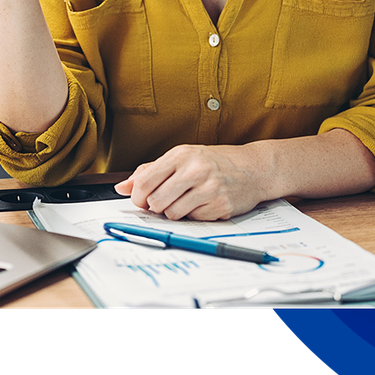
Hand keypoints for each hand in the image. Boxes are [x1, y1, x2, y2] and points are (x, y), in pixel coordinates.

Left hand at [116, 144, 267, 220]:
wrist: (253, 168)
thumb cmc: (215, 162)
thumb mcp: (183, 158)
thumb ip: (150, 171)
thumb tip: (121, 187)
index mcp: (181, 155)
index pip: (145, 181)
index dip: (138, 196)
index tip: (142, 200)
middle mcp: (195, 169)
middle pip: (155, 201)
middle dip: (155, 207)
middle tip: (165, 201)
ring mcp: (209, 187)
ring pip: (171, 214)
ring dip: (174, 212)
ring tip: (187, 201)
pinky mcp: (220, 205)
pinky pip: (192, 220)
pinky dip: (194, 216)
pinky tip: (203, 204)